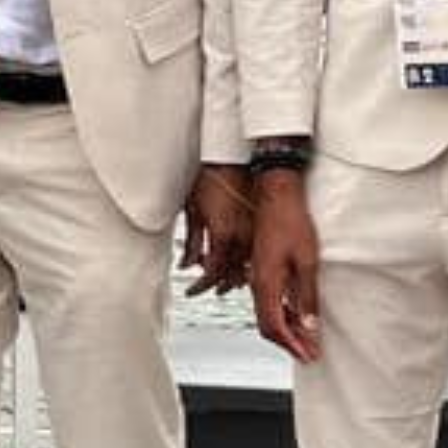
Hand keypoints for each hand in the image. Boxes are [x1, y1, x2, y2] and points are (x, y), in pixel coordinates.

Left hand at [182, 162, 253, 297]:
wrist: (233, 157)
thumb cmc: (212, 179)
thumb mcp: (194, 211)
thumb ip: (192, 242)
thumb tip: (187, 263)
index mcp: (222, 236)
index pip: (212, 273)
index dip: (201, 285)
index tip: (193, 289)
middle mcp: (241, 238)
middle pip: (230, 274)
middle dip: (217, 284)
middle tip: (206, 285)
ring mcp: (254, 233)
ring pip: (246, 268)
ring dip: (233, 277)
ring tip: (222, 280)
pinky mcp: (261, 228)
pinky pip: (255, 256)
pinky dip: (245, 265)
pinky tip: (238, 265)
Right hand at [248, 169, 321, 361]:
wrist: (277, 194)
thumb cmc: (290, 220)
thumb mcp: (307, 261)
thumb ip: (307, 295)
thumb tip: (310, 324)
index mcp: (265, 282)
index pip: (274, 325)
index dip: (292, 344)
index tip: (307, 355)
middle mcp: (257, 282)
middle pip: (267, 324)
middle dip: (288, 342)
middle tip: (308, 352)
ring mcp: (258, 275)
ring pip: (267, 312)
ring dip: (287, 329)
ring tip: (307, 338)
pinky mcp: (262, 268)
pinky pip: (269, 299)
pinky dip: (283, 313)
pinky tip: (298, 314)